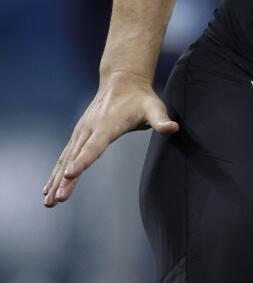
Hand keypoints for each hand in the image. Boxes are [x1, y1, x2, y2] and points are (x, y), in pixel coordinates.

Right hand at [43, 70, 177, 207]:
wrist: (122, 80)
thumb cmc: (141, 97)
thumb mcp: (155, 107)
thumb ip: (162, 119)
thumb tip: (173, 128)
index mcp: (107, 125)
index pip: (94, 146)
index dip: (83, 161)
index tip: (69, 174)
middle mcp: (90, 129)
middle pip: (75, 157)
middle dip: (64, 179)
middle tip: (56, 200)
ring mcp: (82, 132)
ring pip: (66, 159)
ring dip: (56, 180)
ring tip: (48, 202)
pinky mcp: (79, 134)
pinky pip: (65, 156)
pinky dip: (56, 172)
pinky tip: (48, 188)